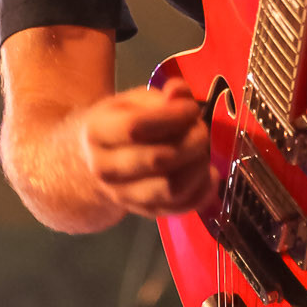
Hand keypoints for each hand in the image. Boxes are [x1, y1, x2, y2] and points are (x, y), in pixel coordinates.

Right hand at [78, 77, 217, 218]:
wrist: (99, 159)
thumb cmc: (122, 122)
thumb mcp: (134, 101)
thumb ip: (161, 95)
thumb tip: (179, 93)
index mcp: (97, 133)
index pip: (135, 127)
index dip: (171, 117)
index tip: (191, 109)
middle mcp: (105, 169)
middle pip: (157, 160)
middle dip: (191, 142)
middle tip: (201, 129)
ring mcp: (124, 196)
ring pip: (171, 189)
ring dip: (198, 168)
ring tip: (203, 151)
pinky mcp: (145, 213)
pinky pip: (180, 209)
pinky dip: (203, 192)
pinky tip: (209, 174)